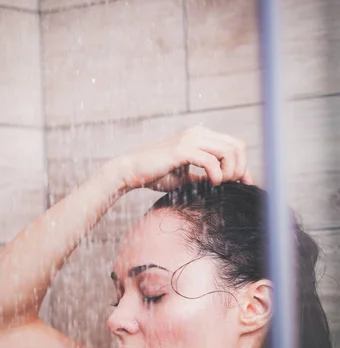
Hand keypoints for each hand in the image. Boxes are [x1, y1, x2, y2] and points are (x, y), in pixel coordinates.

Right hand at [118, 125, 252, 191]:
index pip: (235, 145)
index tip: (244, 184)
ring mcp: (190, 139)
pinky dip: (216, 175)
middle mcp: (198, 133)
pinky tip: (211, 184)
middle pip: (238, 147)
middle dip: (239, 170)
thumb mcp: (186, 176)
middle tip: (229, 186)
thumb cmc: (156, 175)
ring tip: (219, 184)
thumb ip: (205, 176)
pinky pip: (212, 161)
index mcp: (201, 136)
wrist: (131, 171)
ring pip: (229, 151)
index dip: (244, 165)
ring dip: (230, 172)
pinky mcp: (182, 150)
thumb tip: (226, 184)